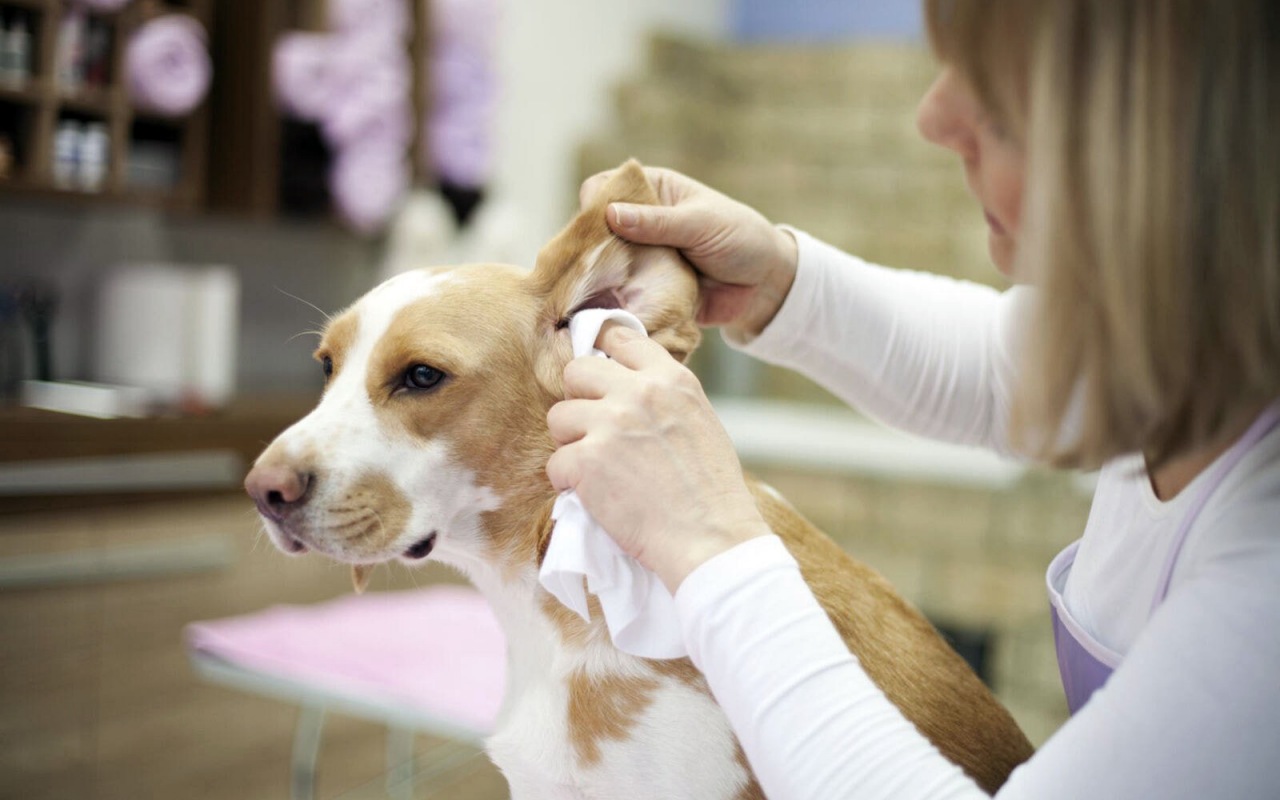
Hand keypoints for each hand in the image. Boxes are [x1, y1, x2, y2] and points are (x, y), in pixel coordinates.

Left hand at [545, 323, 772, 591]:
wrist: (710, 537)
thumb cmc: (711, 490)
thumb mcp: (699, 420)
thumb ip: (662, 397)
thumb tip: (624, 387)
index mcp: (671, 379)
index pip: (620, 337)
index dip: (602, 355)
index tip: (597, 377)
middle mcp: (639, 392)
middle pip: (577, 371)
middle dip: (579, 400)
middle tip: (592, 431)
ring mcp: (609, 424)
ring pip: (558, 416)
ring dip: (570, 443)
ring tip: (596, 468)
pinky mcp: (587, 461)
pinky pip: (555, 463)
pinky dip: (568, 483)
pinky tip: (594, 495)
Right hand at [579, 166, 798, 337]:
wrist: (765, 287)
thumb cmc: (740, 239)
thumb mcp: (700, 223)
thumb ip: (657, 222)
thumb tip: (610, 214)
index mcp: (652, 191)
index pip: (605, 186)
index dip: (593, 203)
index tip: (591, 226)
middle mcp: (639, 222)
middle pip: (595, 229)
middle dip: (588, 247)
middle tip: (586, 267)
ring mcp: (640, 257)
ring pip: (603, 264)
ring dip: (598, 278)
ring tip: (589, 292)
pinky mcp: (645, 289)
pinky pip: (620, 294)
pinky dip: (613, 302)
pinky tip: (603, 311)